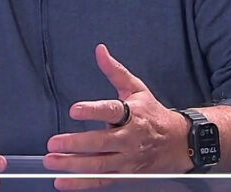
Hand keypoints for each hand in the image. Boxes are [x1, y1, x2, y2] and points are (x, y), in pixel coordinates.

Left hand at [44, 44, 191, 185]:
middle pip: (102, 143)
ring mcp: (128, 159)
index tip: (74, 110)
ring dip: (73, 165)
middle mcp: (130, 138)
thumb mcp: (137, 88)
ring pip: (99, 165)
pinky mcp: (125, 174)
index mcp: (133, 114)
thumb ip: (115, 71)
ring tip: (52, 161)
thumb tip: (100, 51)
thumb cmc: (152, 113)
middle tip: (53, 143)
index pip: (112, 111)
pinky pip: (102, 181)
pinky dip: (81, 184)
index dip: (93, 111)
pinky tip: (63, 182)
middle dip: (76, 144)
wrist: (178, 142)